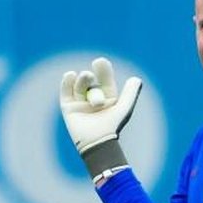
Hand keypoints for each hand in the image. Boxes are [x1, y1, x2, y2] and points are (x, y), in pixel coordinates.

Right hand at [59, 57, 141, 181]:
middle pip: (90, 82)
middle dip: (89, 78)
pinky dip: (67, 83)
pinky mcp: (68, 107)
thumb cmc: (112, 126)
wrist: (96, 141)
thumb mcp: (124, 108)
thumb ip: (131, 94)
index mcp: (108, 97)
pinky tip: (70, 75)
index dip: (103, 70)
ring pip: (79, 85)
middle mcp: (93, 98)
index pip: (105, 79)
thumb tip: (136, 79)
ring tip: (85, 78)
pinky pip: (66, 92)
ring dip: (81, 80)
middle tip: (90, 75)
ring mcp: (80, 102)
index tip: (99, 62)